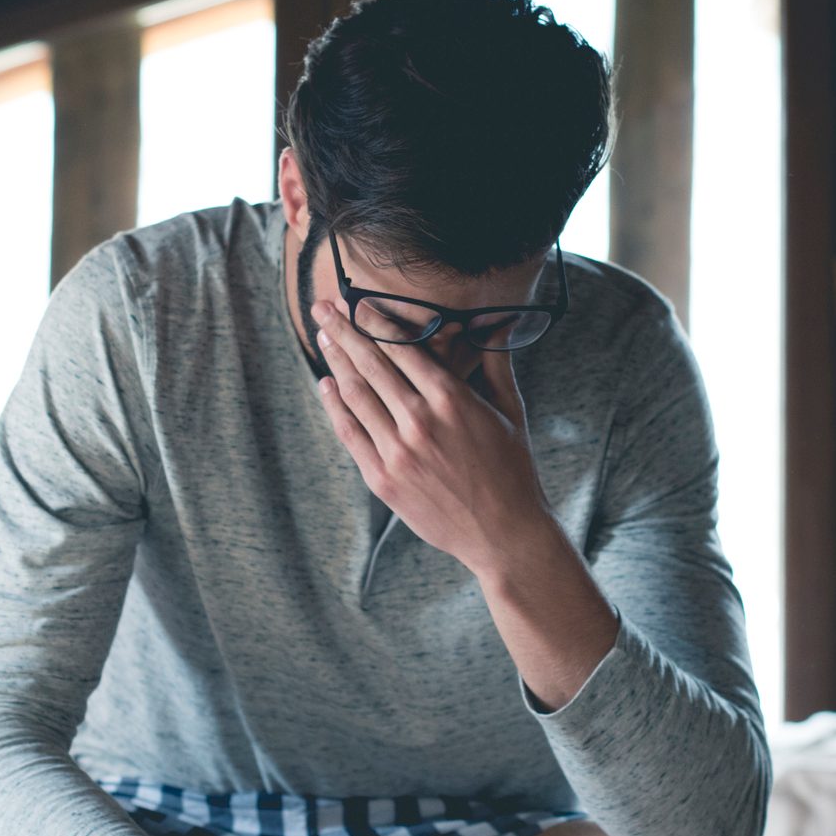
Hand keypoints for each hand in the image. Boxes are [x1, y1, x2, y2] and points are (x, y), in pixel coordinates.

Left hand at [312, 300, 551, 576]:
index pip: (402, 347)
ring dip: (335, 360)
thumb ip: (496, 364)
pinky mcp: (383, 479)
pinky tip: (326, 384)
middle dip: (343, 331)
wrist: (504, 534)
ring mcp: (398, 452)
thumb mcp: (511, 411)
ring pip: (356, 395)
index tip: (356, 301)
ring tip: (322, 336)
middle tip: (322, 306)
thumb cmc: (513, 470)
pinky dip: (334, 405)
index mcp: (452, 399)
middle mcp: (420, 421)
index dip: (375, 320)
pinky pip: (350, 433)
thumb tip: (496, 324)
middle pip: (371, 364)